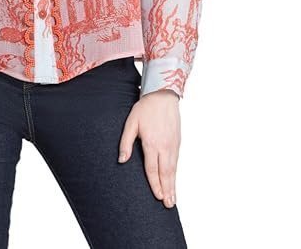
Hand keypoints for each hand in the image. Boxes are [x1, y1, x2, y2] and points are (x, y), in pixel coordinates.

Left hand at [118, 89, 180, 208]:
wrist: (163, 95)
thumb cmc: (145, 108)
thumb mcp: (131, 123)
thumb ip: (126, 142)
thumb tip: (122, 160)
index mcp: (152, 143)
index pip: (153, 169)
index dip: (154, 184)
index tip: (156, 197)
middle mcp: (165, 146)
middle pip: (166, 173)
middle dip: (167, 190)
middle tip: (168, 205)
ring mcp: (173, 144)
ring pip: (173, 169)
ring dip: (173, 185)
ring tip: (173, 199)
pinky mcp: (177, 141)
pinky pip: (176, 161)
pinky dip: (175, 173)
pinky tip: (174, 180)